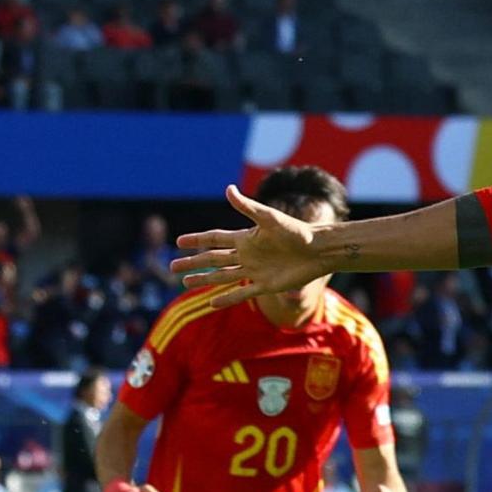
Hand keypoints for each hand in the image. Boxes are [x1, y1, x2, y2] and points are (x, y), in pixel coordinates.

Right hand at [171, 186, 328, 307]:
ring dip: (204, 279)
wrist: (318, 250)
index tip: (179, 241)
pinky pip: (242, 293)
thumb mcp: (269, 218)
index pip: (215, 239)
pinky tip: (212, 303)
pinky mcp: (266, 285)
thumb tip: (228, 189)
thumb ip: (247, 207)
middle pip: (213, 259)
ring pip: (223, 276)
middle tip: (173, 266)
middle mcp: (248, 255)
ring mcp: (255, 271)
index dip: (197, 240)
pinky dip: (227, 298)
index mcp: (246, 238)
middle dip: (193, 262)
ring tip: (185, 283)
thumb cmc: (296, 231)